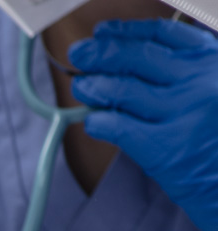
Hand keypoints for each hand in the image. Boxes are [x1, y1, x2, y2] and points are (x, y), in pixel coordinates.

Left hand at [70, 19, 217, 230]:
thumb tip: (125, 64)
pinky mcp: (167, 147)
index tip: (102, 32)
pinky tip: (92, 121)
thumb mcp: (214, 89)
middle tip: (78, 54)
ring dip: (95, 86)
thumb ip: (183, 72)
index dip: (127, 31)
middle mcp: (200, 80)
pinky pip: (121, 128)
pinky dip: (100, 122)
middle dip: (102, 54)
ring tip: (80, 86)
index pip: (164, 34)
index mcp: (212, 60)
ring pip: (125, 91)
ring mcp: (184, 112)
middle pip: (139, 58)